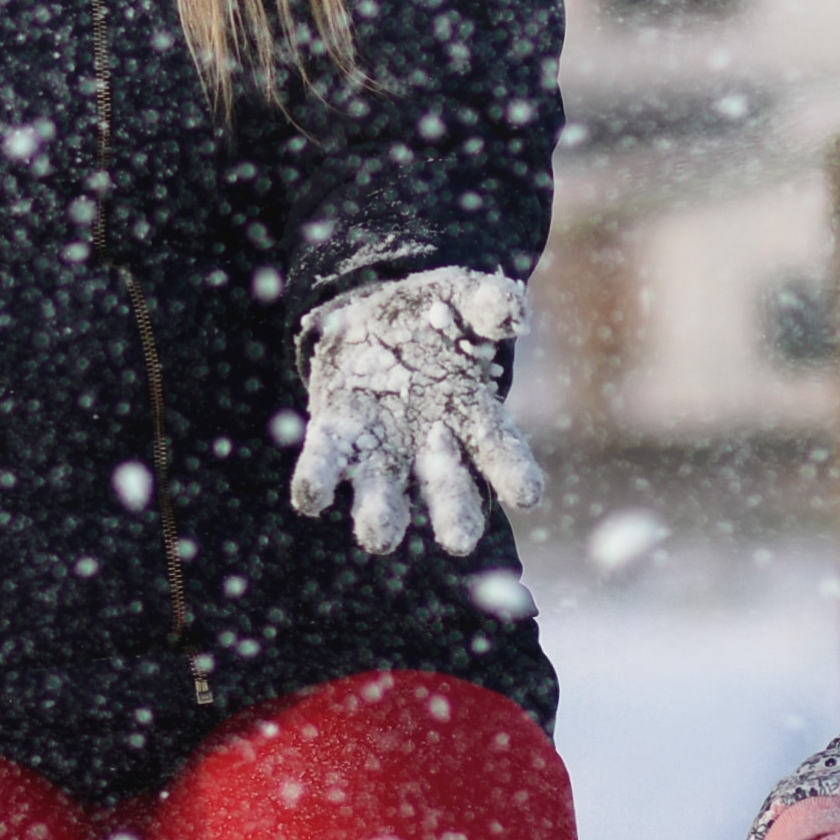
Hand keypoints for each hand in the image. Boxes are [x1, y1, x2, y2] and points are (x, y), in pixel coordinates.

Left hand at [288, 267, 545, 556]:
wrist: (372, 316)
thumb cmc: (432, 314)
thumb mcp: (463, 298)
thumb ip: (488, 304)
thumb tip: (512, 311)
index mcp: (473, 417)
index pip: (500, 451)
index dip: (514, 474)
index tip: (527, 494)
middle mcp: (431, 449)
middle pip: (448, 491)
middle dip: (452, 515)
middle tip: (459, 541)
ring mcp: (382, 450)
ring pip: (385, 497)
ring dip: (381, 517)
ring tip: (379, 533)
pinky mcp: (337, 435)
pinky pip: (326, 466)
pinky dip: (317, 483)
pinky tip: (312, 498)